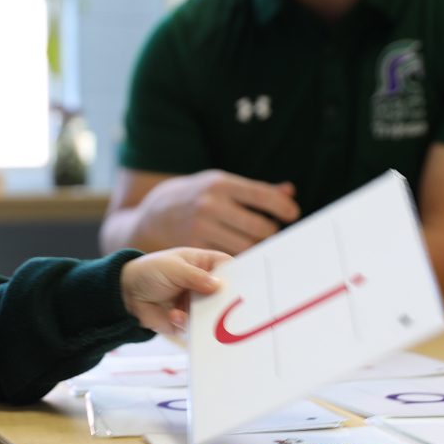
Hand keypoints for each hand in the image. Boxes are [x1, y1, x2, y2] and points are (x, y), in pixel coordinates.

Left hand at [120, 247, 229, 334]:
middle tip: (231, 305)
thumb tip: (219, 285)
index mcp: (204, 265)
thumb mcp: (172, 268)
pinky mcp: (186, 321)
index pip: (228, 268)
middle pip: (226, 294)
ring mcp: (197, 304)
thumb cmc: (149, 271)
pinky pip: (195, 327)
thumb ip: (195, 277)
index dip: (239, 275)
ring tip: (200, 314)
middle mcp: (204, 286)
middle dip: (228, 301)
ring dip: (208, 315)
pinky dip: (186, 322)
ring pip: (213, 314)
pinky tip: (174, 316)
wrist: (125, 294)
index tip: (248, 284)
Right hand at [136, 169, 300, 253]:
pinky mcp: (194, 247)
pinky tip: (240, 256)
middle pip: (259, 227)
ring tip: (258, 246)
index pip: (263, 196)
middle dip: (271, 233)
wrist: (152, 216)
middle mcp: (211, 204)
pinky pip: (229, 259)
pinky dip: (239, 259)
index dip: (283, 208)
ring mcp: (201, 227)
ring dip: (257, 249)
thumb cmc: (194, 198)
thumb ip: (254, 190)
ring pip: (246, 247)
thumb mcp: (218, 185)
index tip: (292, 214)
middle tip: (272, 235)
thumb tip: (289, 192)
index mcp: (220, 184)